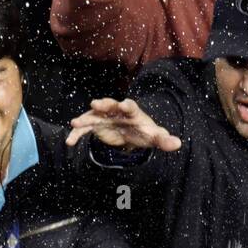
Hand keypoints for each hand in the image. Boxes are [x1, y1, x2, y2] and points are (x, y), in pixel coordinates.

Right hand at [65, 98, 181, 150]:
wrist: (132, 132)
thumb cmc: (144, 132)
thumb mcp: (155, 137)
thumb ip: (164, 140)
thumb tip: (178, 144)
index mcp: (132, 111)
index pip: (130, 106)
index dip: (127, 105)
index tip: (124, 105)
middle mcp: (116, 111)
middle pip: (109, 105)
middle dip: (103, 104)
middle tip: (95, 104)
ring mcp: (104, 118)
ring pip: (93, 116)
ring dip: (84, 120)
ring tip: (74, 124)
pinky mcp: (96, 126)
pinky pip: (85, 130)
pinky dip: (77, 135)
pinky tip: (70, 142)